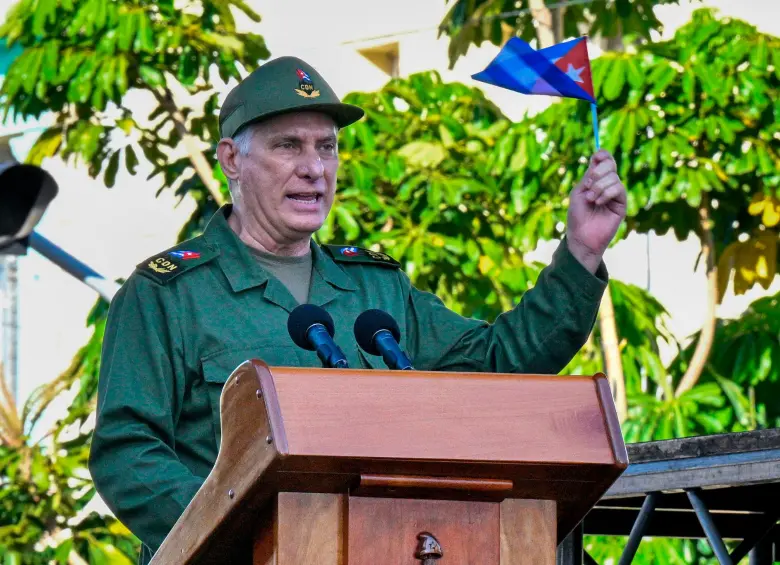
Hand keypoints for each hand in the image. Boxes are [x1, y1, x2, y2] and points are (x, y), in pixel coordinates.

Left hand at [566, 149, 626, 272]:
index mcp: (596, 180)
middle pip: (610, 164)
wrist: (582, 236)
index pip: (605, 160)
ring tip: (591, 200)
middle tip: (588, 184)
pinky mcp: (622, 203)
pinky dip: (606, 193)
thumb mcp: (578, 192)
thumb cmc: (577, 216)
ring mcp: (615, 194)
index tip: (596, 157)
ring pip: (613, 177)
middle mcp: (607, 184)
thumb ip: (588, 175)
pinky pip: (618, 189)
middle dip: (598, 172)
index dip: (602, 155)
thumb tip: (598, 156)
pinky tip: (598, 203)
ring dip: (598, 187)